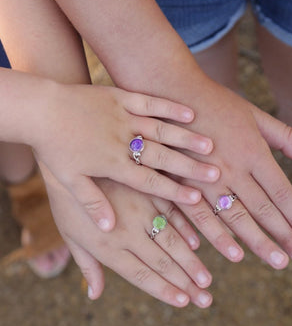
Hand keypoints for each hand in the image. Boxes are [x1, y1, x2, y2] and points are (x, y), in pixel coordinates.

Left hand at [32, 81, 219, 231]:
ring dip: (186, 138)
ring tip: (211, 145)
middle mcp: (123, 142)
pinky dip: (169, 107)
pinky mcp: (121, 97)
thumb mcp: (68, 181)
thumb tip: (109, 228)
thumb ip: (91, 203)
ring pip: (161, 130)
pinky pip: (150, 102)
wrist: (42, 110)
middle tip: (216, 173)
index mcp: (112, 165)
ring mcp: (124, 118)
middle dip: (190, 167)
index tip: (197, 198)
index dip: (174, 191)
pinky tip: (189, 112)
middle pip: (162, 157)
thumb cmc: (55, 149)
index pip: (149, 181)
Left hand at [41, 163, 212, 307]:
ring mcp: (139, 204)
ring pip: (172, 232)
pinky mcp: (147, 182)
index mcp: (106, 244)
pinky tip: (198, 236)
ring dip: (194, 255)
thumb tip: (94, 294)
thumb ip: (86, 263)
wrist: (66, 139)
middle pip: (162, 258)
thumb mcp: (67, 232)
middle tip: (207, 295)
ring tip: (212, 271)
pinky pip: (171, 204)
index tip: (185, 302)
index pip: (141, 273)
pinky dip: (186, 221)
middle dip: (187, 278)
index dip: (163, 289)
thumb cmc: (63, 193)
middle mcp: (127, 227)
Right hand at [175, 82, 291, 268]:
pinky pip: (202, 216)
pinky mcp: (182, 182)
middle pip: (263, 209)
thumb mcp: (255, 114)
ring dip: (258, 242)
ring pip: (236, 218)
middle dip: (283, 235)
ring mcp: (206, 178)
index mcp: (253, 150)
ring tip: (276, 261)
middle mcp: (233, 168)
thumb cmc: (216, 102)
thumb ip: (286, 137)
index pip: (281, 192)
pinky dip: (218, 237)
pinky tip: (233, 253)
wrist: (171, 90)